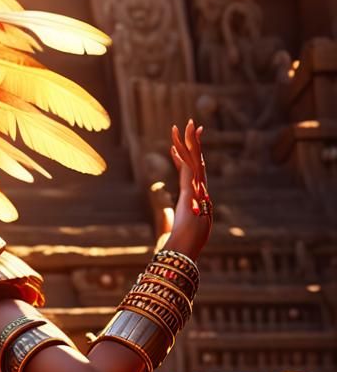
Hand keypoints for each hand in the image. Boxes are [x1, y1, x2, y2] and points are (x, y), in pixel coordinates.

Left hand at [159, 119, 211, 258]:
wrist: (185, 248)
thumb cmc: (183, 241)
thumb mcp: (179, 225)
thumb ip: (175, 218)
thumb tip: (174, 217)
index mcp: (195, 195)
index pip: (190, 170)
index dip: (187, 155)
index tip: (181, 143)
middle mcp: (197, 189)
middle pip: (196, 160)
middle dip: (193, 141)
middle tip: (190, 123)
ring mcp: (195, 190)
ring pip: (193, 160)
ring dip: (189, 142)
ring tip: (186, 124)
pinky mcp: (189, 193)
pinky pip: (187, 170)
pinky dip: (182, 156)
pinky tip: (176, 146)